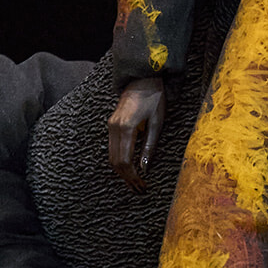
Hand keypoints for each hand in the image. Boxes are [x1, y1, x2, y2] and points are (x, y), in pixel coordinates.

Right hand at [108, 76, 165, 190]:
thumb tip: (144, 167)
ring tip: (135, 182)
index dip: (133, 176)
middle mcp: (114, 128)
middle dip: (126, 178)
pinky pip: (112, 148)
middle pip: (115, 161)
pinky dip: (119, 160)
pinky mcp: (112, 124)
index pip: (125, 161)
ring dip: (122, 171)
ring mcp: (111, 125)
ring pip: (111, 156)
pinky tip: (130, 168)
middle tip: (139, 189)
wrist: (143, 78)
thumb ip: (149, 146)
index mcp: (126, 127)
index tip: (142, 186)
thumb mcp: (157, 123)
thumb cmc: (154, 98)